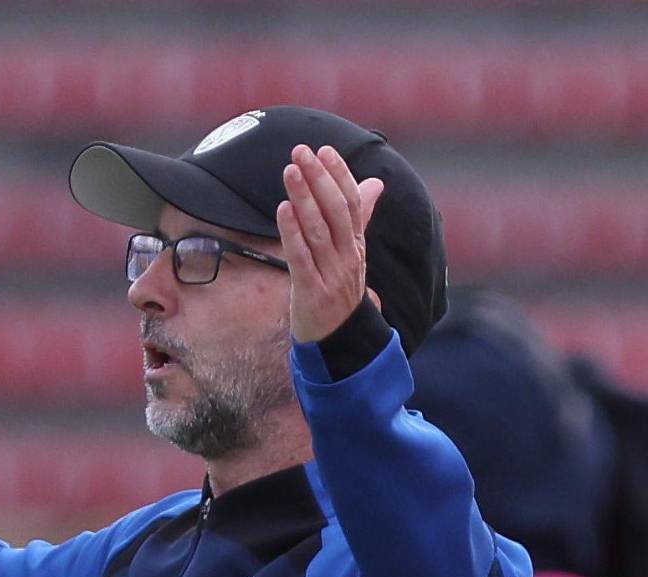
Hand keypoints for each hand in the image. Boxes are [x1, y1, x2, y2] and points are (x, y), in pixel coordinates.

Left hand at [277, 144, 382, 343]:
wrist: (339, 343)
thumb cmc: (338, 291)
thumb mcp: (352, 254)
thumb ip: (361, 217)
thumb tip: (376, 183)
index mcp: (357, 245)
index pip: (353, 203)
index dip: (339, 175)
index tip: (324, 150)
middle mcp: (348, 257)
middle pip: (337, 211)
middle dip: (319, 178)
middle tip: (301, 151)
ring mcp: (332, 275)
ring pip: (319, 230)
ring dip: (304, 198)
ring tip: (290, 171)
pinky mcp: (312, 292)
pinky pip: (302, 258)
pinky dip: (292, 233)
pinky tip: (282, 210)